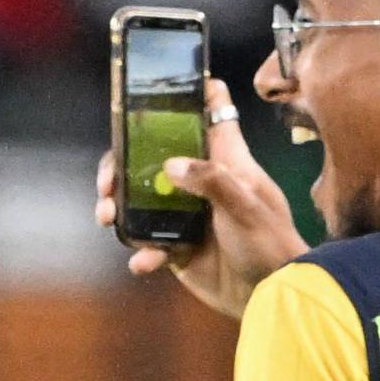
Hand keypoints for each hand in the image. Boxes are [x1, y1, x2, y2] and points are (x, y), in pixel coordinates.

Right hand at [92, 79, 305, 318]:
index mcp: (228, 163)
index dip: (196, 95)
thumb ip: (212, 181)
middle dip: (123, 166)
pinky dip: (142, 252)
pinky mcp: (179, 249)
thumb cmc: (270, 243)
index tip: (168, 83)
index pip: (214, 117)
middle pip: (154, 158)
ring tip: (107, 216)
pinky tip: (146, 261)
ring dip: (119, 208)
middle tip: (107, 182)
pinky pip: (148, 244)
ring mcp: (188, 217)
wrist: (272, 297)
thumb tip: (169, 164)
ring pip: (141, 201)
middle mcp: (204, 183)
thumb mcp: (247, 206)